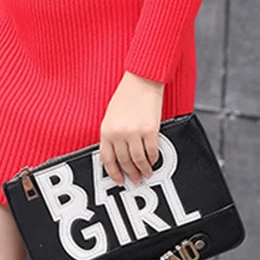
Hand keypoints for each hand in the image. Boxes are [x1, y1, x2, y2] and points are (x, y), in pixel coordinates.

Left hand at [99, 71, 164, 185]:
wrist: (142, 79)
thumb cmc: (127, 95)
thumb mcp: (111, 115)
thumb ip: (113, 134)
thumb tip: (118, 155)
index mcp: (106, 129)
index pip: (107, 158)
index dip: (113, 172)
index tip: (119, 179)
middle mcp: (119, 133)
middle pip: (124, 162)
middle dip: (130, 173)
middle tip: (135, 179)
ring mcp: (134, 132)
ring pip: (138, 160)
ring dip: (143, 169)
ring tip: (146, 173)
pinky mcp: (150, 130)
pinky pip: (152, 152)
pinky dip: (153, 159)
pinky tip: (153, 160)